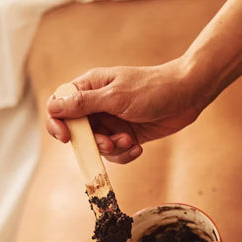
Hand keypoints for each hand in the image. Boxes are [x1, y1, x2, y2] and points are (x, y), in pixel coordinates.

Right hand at [46, 59, 202, 162]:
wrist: (187, 95)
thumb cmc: (152, 88)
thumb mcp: (115, 96)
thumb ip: (84, 103)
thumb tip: (53, 106)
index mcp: (90, 87)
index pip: (60, 106)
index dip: (58, 123)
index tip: (67, 137)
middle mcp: (98, 104)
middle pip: (78, 131)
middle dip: (93, 142)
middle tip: (110, 142)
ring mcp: (112, 120)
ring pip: (97, 145)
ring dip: (112, 149)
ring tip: (130, 140)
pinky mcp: (127, 134)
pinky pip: (115, 152)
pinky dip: (124, 153)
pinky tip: (138, 147)